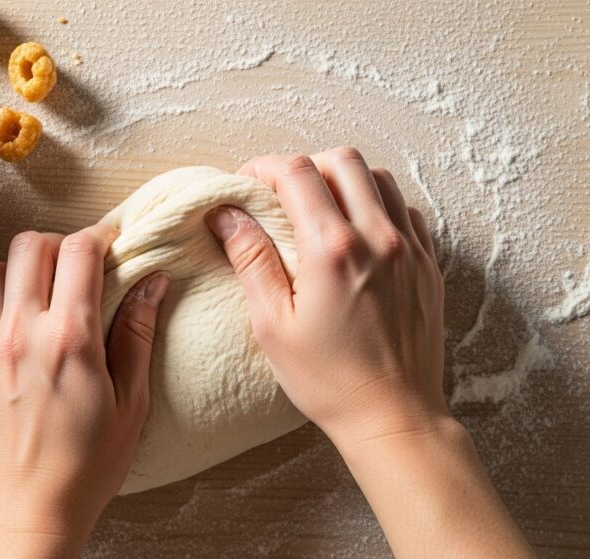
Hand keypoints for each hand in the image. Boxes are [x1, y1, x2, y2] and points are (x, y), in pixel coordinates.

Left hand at [0, 224, 169, 558]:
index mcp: (70, 339)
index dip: (98, 238)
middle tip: (74, 267)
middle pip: (29, 245)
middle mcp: (21, 333)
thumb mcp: (131, 404)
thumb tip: (152, 282)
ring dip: (18, 272)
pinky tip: (9, 328)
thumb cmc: (85, 468)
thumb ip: (137, 334)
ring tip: (38, 297)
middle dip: (57, 244)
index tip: (108, 247)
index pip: (78, 251)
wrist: (25, 513)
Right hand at [207, 148, 533, 557]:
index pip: (297, 173)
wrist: (394, 416)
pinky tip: (356, 233)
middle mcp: (377, 238)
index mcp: (331, 249)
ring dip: (343, 180)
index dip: (264, 167)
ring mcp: (410, 248)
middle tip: (281, 193)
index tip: (245, 184)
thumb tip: (228, 215)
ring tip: (318, 209)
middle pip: (344, 160)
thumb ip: (251, 260)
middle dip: (306, 165)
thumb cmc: (328, 379)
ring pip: (379, 178)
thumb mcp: (272, 324)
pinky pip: (405, 209)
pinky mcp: (428, 264)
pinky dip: (377, 205)